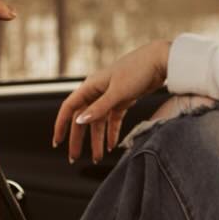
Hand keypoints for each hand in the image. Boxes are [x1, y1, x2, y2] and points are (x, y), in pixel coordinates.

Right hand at [52, 38, 171, 162]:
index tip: (57, 142)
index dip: (61, 125)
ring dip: (97, 140)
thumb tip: (79, 122)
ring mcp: (110, 96)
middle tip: (74, 158)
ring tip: (97, 157)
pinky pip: (113, 120)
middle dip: (79, 139)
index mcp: (91, 86)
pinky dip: (112, 132)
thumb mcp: (118, 92)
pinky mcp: (123, 100)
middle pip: (83, 119)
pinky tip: (112, 146)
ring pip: (99, 122)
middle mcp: (97, 91)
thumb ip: (99, 108)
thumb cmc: (138, 70)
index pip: (69, 108)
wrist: (161, 60)